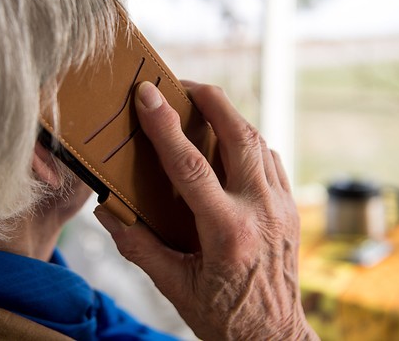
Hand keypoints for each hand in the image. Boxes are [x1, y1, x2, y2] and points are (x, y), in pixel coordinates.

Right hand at [95, 81, 316, 340]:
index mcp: (227, 232)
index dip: (164, 125)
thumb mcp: (174, 288)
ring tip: (203, 107)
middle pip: (240, 136)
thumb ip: (139, 246)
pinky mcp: (291, 208)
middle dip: (212, 99)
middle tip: (183, 85)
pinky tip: (230, 144)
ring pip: (259, 142)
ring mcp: (282, 207)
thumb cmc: (224, 318)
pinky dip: (249, 142)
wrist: (275, 338)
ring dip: (231, 116)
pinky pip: (271, 160)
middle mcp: (260, 211)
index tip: (147, 94)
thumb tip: (108, 211)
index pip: (190, 166)